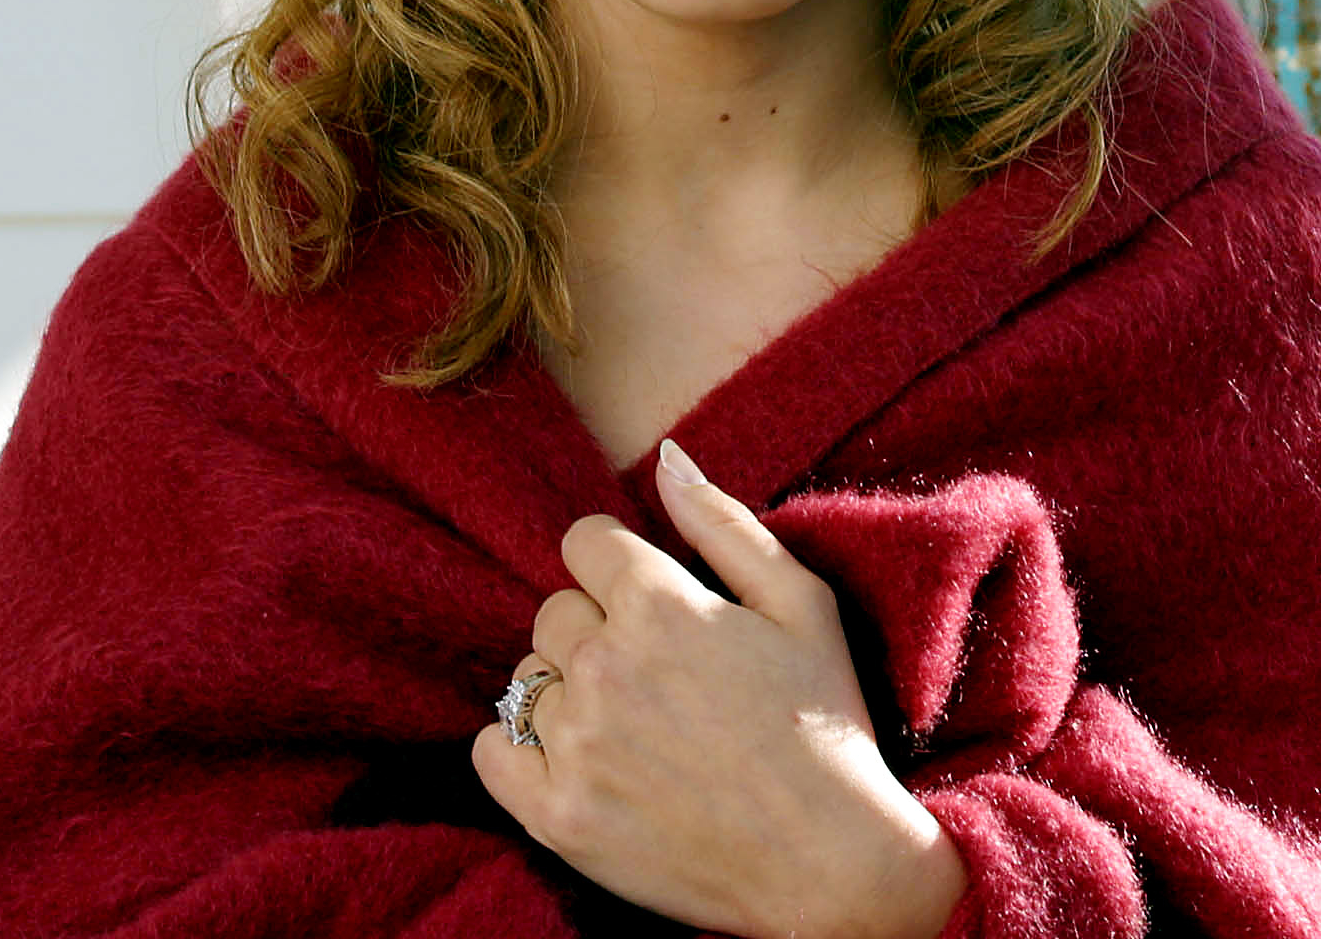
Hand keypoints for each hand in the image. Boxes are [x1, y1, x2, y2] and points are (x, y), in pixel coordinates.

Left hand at [470, 441, 968, 938]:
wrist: (829, 862)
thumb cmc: (825, 724)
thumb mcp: (802, 602)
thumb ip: (723, 522)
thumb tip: (664, 458)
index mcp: (660, 603)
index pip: (582, 542)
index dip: (620, 568)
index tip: (655, 605)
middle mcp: (604, 666)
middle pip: (555, 611)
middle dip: (598, 629)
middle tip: (660, 676)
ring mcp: (574, 745)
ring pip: (527, 677)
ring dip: (568, 690)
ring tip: (634, 726)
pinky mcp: (555, 816)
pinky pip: (491, 750)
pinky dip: (521, 748)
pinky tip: (581, 759)